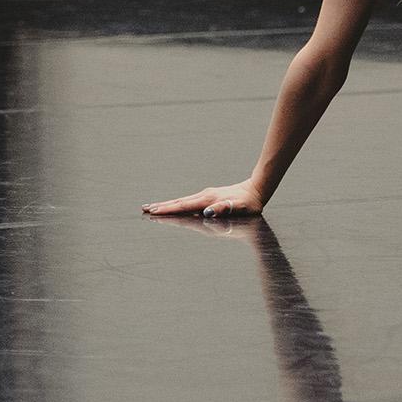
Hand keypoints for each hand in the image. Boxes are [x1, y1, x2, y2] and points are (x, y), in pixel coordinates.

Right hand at [142, 177, 264, 218]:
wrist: (257, 189)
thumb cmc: (249, 203)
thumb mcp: (239, 207)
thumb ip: (224, 208)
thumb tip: (208, 212)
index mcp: (208, 200)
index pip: (184, 206)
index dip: (169, 210)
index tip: (153, 211)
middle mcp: (204, 196)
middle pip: (179, 202)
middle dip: (162, 206)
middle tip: (144, 208)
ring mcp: (206, 195)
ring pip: (182, 200)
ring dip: (167, 204)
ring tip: (153, 207)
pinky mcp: (209, 196)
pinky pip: (189, 201)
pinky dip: (177, 204)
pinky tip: (174, 206)